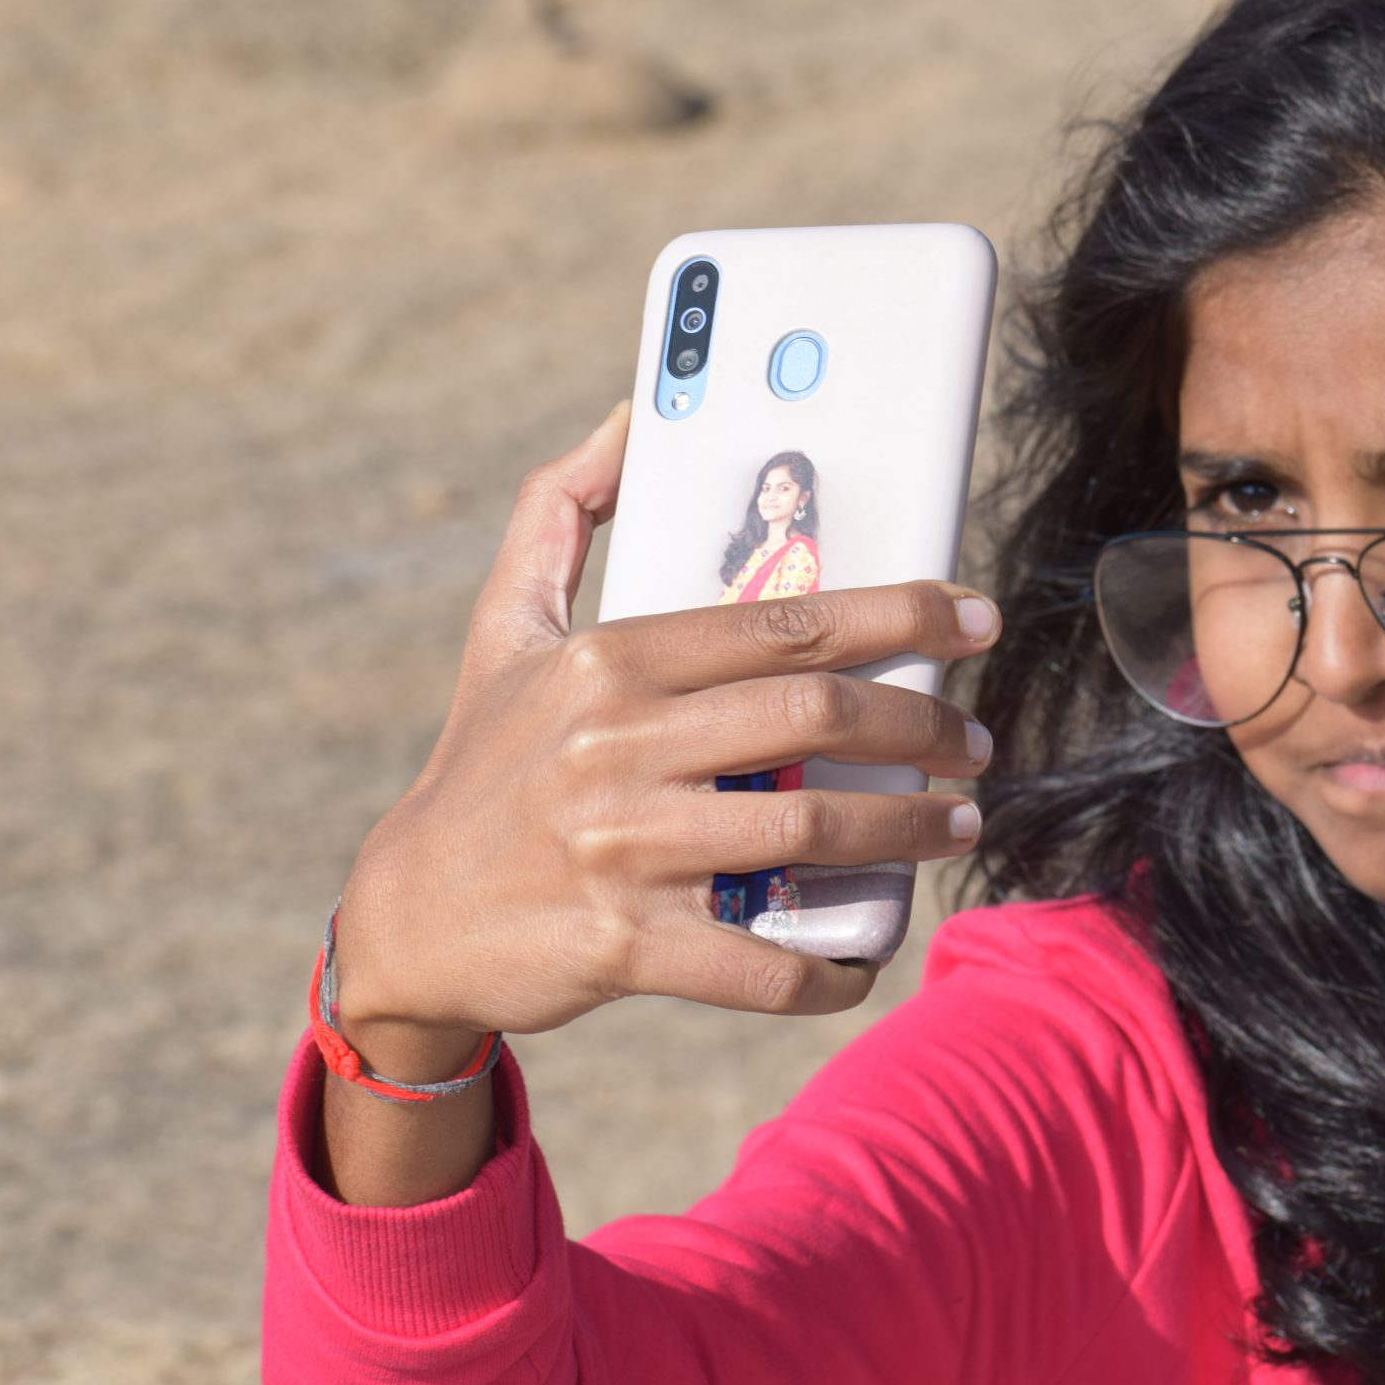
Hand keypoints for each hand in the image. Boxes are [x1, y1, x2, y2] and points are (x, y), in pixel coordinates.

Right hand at [329, 402, 998, 1077]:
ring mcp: (624, 850)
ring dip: (909, 831)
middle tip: (977, 742)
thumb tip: (626, 415)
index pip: (786, 623)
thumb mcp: (504, 629)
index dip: (903, 615)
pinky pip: (760, 964)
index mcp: (609, 662)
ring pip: (810, 833)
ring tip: (960, 824)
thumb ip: (558, 513)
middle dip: (925, 727)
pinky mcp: (626, 945)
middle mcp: (617, 747)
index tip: (975, 621)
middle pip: (818, 720)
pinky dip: (829, 969)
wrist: (408, 919)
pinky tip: (869, 958)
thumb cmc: (484, 765)